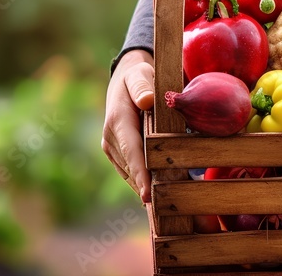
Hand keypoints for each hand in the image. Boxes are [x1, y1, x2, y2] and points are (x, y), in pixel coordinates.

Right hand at [102, 49, 154, 202]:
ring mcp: (114, 150)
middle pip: (133, 169)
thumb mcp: (141, 74)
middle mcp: (111, 140)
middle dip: (149, 188)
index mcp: (117, 122)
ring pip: (133, 175)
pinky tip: (163, 197)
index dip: (140, 174)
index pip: (131, 151)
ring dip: (149, 189)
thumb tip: (147, 100)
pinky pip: (133, 174)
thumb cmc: (138, 77)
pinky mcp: (120, 157)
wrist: (125, 82)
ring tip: (170, 207)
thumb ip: (143, 86)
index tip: (148, 195)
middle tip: (169, 207)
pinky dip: (147, 184)